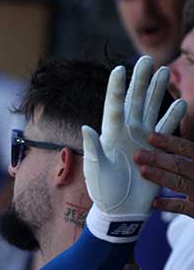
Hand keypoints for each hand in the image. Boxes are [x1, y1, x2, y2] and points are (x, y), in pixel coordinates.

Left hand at [81, 57, 185, 239]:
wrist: (119, 209)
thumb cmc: (103, 191)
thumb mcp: (96, 170)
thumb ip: (93, 148)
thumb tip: (86, 127)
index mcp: (110, 134)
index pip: (113, 106)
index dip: (116, 87)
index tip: (120, 68)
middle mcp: (126, 132)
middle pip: (134, 101)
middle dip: (140, 80)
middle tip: (146, 60)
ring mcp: (141, 139)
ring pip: (151, 109)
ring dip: (158, 91)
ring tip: (163, 72)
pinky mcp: (155, 150)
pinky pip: (166, 129)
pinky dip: (173, 116)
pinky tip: (181, 103)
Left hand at [135, 132, 193, 216]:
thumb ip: (187, 152)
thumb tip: (169, 133)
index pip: (187, 148)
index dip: (169, 142)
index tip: (150, 136)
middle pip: (180, 165)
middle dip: (158, 159)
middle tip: (137, 154)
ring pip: (180, 183)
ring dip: (161, 177)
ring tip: (143, 171)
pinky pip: (183, 207)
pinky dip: (169, 204)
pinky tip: (154, 202)